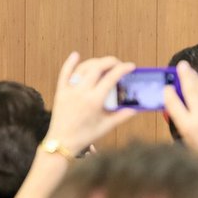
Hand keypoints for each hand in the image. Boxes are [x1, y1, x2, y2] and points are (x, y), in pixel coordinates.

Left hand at [13, 53, 136, 197]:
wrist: (61, 142)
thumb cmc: (85, 136)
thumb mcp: (106, 126)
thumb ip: (122, 115)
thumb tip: (136, 108)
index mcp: (94, 100)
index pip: (111, 77)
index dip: (123, 69)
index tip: (131, 66)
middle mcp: (81, 92)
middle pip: (98, 67)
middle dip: (111, 62)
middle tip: (119, 64)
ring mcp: (70, 90)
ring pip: (83, 68)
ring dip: (96, 62)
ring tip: (104, 64)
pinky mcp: (61, 91)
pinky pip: (64, 73)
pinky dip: (70, 63)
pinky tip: (76, 54)